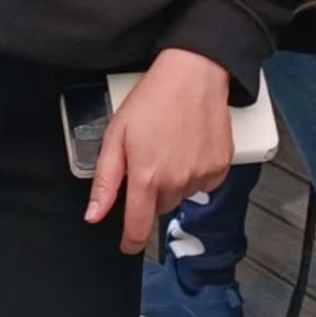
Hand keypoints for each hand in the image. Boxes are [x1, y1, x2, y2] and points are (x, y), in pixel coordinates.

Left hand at [84, 50, 235, 253]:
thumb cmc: (153, 99)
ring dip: (175, 181)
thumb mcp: (116, 135)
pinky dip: (196, 171)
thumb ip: (105, 180)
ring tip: (172, 146)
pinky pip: (204, 183)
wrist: (195, 73)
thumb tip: (94, 215)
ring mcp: (202, 175)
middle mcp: (176, 182)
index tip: (127, 243)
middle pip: (160, 207)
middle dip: (152, 192)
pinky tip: (191, 146)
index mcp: (146, 177)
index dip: (130, 241)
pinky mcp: (221, 166)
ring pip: (182, 195)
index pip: (138, 229)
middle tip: (150, 159)